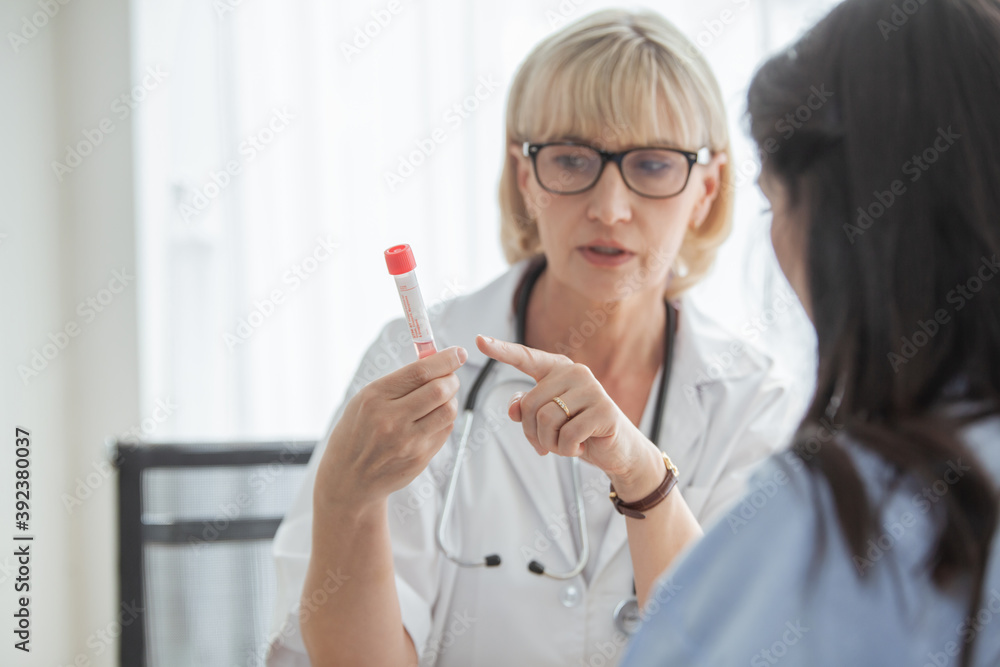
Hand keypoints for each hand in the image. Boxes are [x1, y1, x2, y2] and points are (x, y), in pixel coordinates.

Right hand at [315, 346, 466, 509]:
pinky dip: (445, 418)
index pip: (419, 372)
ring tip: (440, 398)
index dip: (445, 359)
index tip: (458, 353)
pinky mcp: (420, 458)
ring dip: (451, 399)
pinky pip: (445, 430)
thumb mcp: (365, 399)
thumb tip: (434, 361)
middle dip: (452, 379)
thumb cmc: (357, 432)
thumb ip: (399, 381)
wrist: (349, 477)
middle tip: (450, 376)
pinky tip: (432, 418)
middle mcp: (391, 420)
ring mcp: (408, 442)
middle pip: (439, 391)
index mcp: (375, 398)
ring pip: (448, 411)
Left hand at [476, 335, 660, 494]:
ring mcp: (592, 389)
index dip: (502, 350)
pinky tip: (581, 448)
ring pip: (546, 420)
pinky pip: (567, 435)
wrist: (617, 451)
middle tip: (547, 445)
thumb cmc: (579, 431)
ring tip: (566, 445)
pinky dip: (568, 450)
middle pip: (530, 403)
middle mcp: (575, 372)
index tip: (478, 340)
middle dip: (532, 433)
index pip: (526, 358)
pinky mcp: (604, 410)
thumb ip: (528, 410)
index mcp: (558, 370)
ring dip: (550, 443)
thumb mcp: (548, 421)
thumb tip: (514, 408)